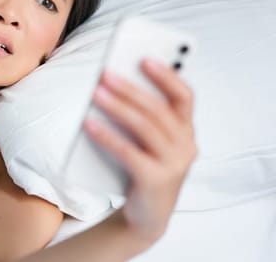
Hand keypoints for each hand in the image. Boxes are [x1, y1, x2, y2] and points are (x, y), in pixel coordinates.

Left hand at [83, 58, 196, 242]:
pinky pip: (128, 152)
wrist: (146, 218)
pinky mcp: (155, 180)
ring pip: (145, 127)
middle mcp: (186, 146)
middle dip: (131, 89)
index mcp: (187, 132)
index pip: (185, 96)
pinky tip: (89, 124)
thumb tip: (113, 87)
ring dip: (118, 107)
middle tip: (106, 74)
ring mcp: (174, 165)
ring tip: (96, 93)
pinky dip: (107, 135)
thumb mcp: (150, 144)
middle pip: (159, 109)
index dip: (167, 75)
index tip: (145, 58)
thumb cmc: (144, 170)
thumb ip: (143, 119)